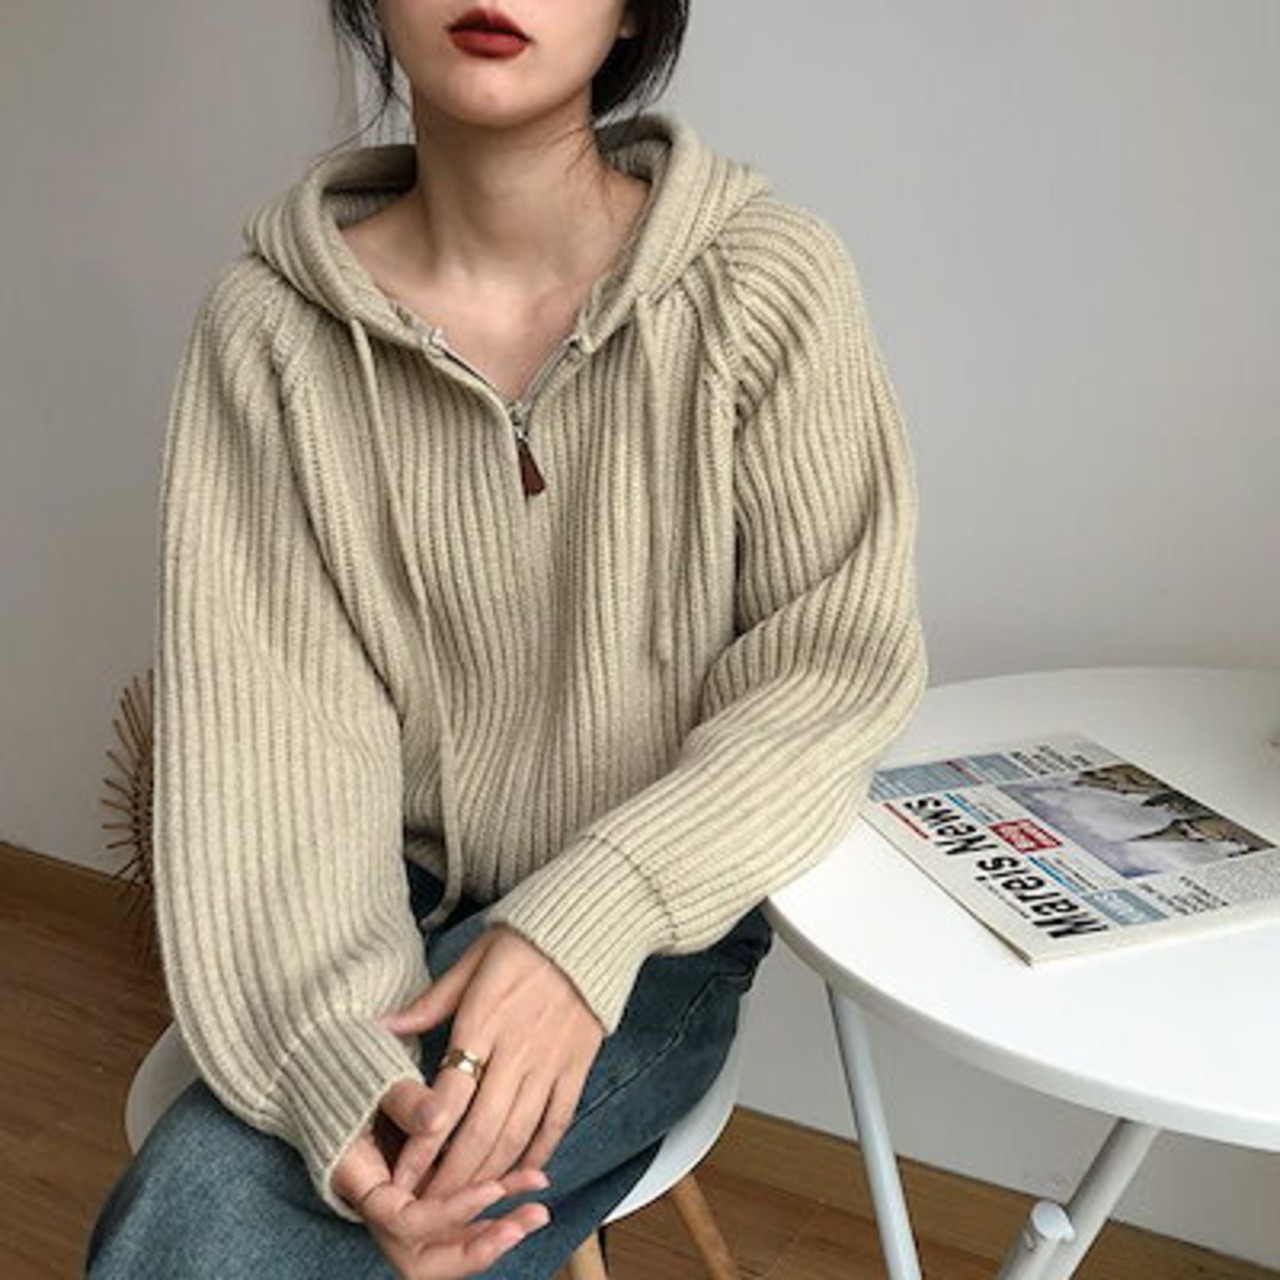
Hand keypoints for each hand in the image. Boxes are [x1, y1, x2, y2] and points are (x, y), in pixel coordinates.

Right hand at [331, 1082, 549, 1278]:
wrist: (339, 1071)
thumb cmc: (354, 1073)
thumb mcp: (376, 1079)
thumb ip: (404, 1100)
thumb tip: (437, 1119)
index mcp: (361, 1183)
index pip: (403, 1222)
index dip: (448, 1213)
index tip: (493, 1190)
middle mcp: (383, 1207)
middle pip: (423, 1259)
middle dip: (476, 1248)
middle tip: (523, 1224)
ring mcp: (405, 1205)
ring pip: (447, 1244)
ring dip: (494, 1232)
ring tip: (539, 1209)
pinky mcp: (426, 1193)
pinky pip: (459, 1220)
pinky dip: (493, 1210)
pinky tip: (528, 1186)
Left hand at [379, 925, 604, 1198]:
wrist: (589, 928)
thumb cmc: (523, 941)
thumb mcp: (471, 961)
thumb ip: (430, 1002)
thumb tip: (382, 1026)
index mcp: (483, 1021)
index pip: (449, 1095)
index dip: (424, 1142)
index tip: (403, 1174)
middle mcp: (517, 1048)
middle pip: (482, 1128)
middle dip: (452, 1174)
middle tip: (429, 1203)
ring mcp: (551, 1060)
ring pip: (518, 1132)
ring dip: (490, 1172)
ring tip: (465, 1197)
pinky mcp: (577, 1065)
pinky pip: (557, 1119)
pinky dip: (539, 1151)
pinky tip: (522, 1171)